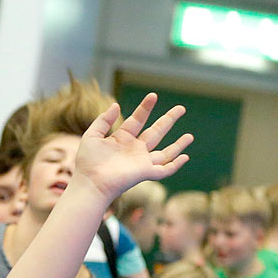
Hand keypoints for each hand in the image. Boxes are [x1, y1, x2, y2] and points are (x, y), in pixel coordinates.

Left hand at [72, 94, 191, 202]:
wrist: (90, 182)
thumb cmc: (88, 162)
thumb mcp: (92, 136)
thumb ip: (103, 121)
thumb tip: (116, 105)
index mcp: (121, 140)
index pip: (137, 120)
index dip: (145, 108)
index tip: (153, 95)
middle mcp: (134, 150)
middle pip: (156, 132)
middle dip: (168, 120)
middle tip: (181, 108)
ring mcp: (141, 162)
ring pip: (165, 153)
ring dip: (178, 145)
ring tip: (190, 136)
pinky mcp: (145, 173)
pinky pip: (165, 170)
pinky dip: (176, 164)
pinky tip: (185, 157)